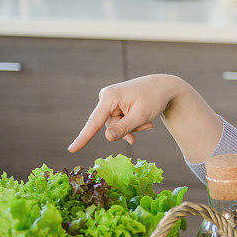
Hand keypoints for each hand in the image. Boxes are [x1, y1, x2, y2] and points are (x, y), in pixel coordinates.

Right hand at [68, 74, 185, 151]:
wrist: (164, 87)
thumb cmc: (154, 99)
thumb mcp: (140, 116)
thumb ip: (123, 128)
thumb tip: (107, 138)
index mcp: (110, 97)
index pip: (94, 122)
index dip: (83, 138)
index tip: (71, 150)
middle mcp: (106, 97)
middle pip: (109, 126)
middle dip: (128, 129)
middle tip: (147, 125)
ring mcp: (110, 101)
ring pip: (116, 126)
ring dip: (132, 127)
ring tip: (148, 121)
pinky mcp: (115, 104)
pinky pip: (120, 121)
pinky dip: (132, 124)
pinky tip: (145, 120)